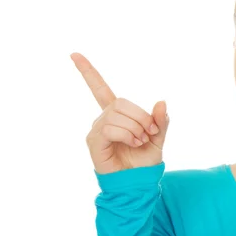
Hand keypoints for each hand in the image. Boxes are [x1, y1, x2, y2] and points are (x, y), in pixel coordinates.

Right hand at [71, 52, 168, 173]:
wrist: (137, 183)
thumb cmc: (145, 161)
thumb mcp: (159, 137)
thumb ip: (161, 120)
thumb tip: (162, 101)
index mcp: (117, 114)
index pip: (98, 87)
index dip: (87, 71)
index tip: (73, 53)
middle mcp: (103, 118)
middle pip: (120, 102)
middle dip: (141, 116)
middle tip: (150, 132)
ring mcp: (96, 130)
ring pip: (116, 115)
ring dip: (135, 127)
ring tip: (141, 141)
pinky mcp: (94, 142)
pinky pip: (110, 128)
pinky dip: (126, 134)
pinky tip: (133, 143)